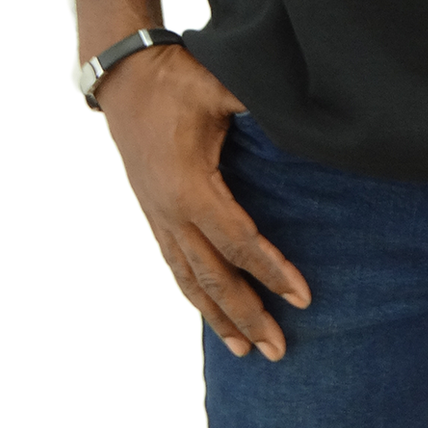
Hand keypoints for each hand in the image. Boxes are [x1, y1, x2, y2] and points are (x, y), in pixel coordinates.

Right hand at [95, 43, 310, 360]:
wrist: (124, 76)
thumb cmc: (176, 79)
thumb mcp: (220, 86)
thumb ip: (258, 104)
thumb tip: (301, 114)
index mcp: (191, 186)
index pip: (240, 242)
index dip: (272, 271)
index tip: (303, 297)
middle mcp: (171, 212)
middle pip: (214, 276)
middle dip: (248, 315)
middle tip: (280, 350)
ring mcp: (159, 216)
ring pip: (190, 279)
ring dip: (219, 317)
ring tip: (246, 350)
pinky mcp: (153, 214)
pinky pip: (175, 265)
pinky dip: (194, 295)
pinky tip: (210, 313)